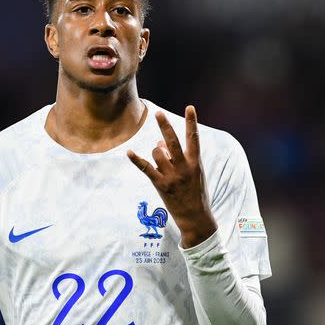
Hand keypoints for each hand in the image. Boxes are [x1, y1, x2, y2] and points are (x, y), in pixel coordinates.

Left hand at [127, 105, 217, 247]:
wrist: (195, 217)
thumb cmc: (195, 192)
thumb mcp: (193, 172)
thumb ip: (179, 156)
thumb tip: (159, 142)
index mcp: (195, 162)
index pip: (194, 138)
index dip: (192, 122)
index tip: (189, 107)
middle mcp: (184, 167)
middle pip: (173, 142)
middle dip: (165, 126)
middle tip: (158, 113)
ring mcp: (172, 176)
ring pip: (157, 153)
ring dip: (156, 152)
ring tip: (162, 161)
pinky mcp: (161, 185)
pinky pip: (146, 168)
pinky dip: (137, 160)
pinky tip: (129, 152)